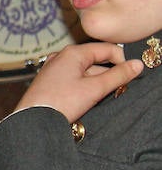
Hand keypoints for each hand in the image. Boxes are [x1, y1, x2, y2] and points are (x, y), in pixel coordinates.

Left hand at [14, 42, 143, 121]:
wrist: (33, 119)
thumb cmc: (60, 102)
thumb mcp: (95, 89)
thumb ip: (118, 75)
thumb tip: (137, 64)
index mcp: (72, 53)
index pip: (107, 49)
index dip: (123, 60)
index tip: (133, 75)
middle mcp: (62, 56)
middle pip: (97, 60)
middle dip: (111, 73)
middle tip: (121, 88)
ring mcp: (55, 68)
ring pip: (87, 71)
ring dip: (100, 81)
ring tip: (105, 96)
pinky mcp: (52, 81)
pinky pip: (76, 79)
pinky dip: (87, 86)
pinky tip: (90, 98)